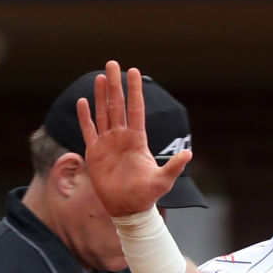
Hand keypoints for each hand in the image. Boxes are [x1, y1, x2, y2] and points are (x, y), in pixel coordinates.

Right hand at [76, 61, 192, 217]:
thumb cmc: (147, 196)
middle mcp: (122, 137)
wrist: (128, 209)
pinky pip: (88, 130)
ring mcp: (107, 143)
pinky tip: (82, 101)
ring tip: (101, 76)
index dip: (135, 91)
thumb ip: (174, 166)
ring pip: (103, 113)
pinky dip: (84, 116)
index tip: (134, 72)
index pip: (136, 110)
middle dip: (116, 84)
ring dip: (101, 95)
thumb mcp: (163, 181)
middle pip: (117, 105)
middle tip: (113, 63)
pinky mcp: (94, 153)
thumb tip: (189, 153)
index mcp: (137, 140)